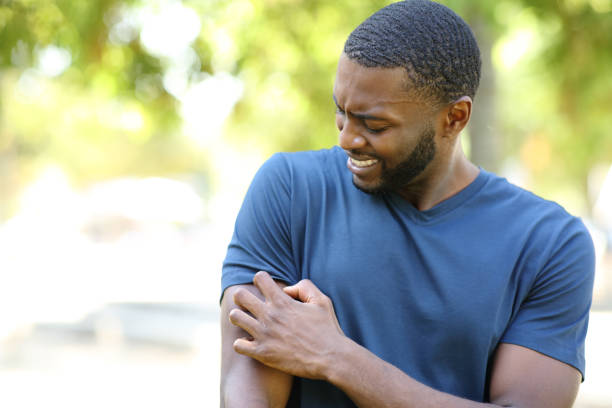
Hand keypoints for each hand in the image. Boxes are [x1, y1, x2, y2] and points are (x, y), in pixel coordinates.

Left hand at [229, 271, 345, 379]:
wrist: (331, 358)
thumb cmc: (327, 329)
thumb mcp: (322, 300)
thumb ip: (304, 287)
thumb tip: (286, 289)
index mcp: (283, 301)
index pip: (260, 277)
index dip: (261, 279)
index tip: (266, 287)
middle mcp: (270, 316)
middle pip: (240, 295)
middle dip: (243, 296)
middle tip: (249, 303)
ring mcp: (264, 335)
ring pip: (235, 317)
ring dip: (239, 317)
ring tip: (247, 321)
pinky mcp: (262, 353)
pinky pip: (238, 345)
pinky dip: (242, 343)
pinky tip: (251, 342)